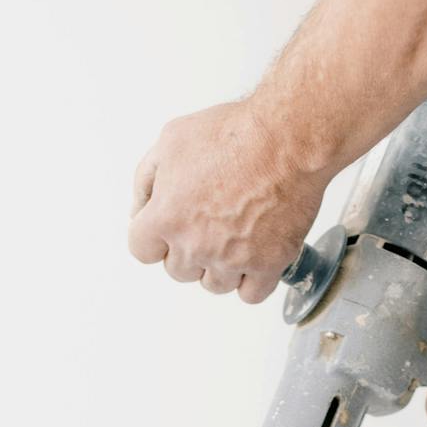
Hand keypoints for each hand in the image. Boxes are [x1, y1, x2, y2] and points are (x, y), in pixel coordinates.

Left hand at [128, 98, 325, 304]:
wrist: (287, 137)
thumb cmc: (234, 133)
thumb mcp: (172, 139)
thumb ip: (146, 180)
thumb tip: (139, 211)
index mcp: (166, 217)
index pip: (142, 250)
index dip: (155, 237)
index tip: (171, 226)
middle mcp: (195, 246)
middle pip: (178, 271)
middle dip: (189, 249)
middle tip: (210, 221)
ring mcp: (231, 259)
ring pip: (213, 285)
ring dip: (220, 266)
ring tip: (235, 234)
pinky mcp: (267, 265)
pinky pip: (250, 294)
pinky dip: (251, 280)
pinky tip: (255, 256)